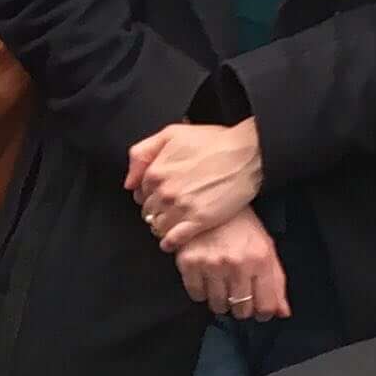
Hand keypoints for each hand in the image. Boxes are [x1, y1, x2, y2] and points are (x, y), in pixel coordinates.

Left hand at [127, 120, 263, 249]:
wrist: (246, 155)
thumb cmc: (213, 142)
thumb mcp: (171, 134)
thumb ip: (143, 153)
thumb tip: (130, 182)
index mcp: (155, 172)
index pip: (140, 192)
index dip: (150, 194)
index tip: (160, 194)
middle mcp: (164, 192)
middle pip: (148, 211)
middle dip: (156, 210)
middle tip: (170, 207)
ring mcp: (181, 208)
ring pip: (158, 226)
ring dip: (163, 225)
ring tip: (174, 221)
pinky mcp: (199, 221)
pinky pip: (174, 239)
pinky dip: (170, 242)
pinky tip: (173, 240)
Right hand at [174, 212, 290, 323]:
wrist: (209, 201)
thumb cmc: (241, 225)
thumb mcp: (265, 247)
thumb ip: (276, 281)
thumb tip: (282, 312)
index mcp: (260, 259)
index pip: (265, 306)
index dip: (263, 312)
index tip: (258, 308)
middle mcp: (237, 264)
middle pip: (241, 309)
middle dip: (241, 305)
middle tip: (238, 292)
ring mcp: (211, 264)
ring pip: (218, 305)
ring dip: (221, 300)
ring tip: (221, 283)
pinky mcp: (189, 263)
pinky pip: (196, 295)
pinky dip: (202, 292)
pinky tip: (206, 278)